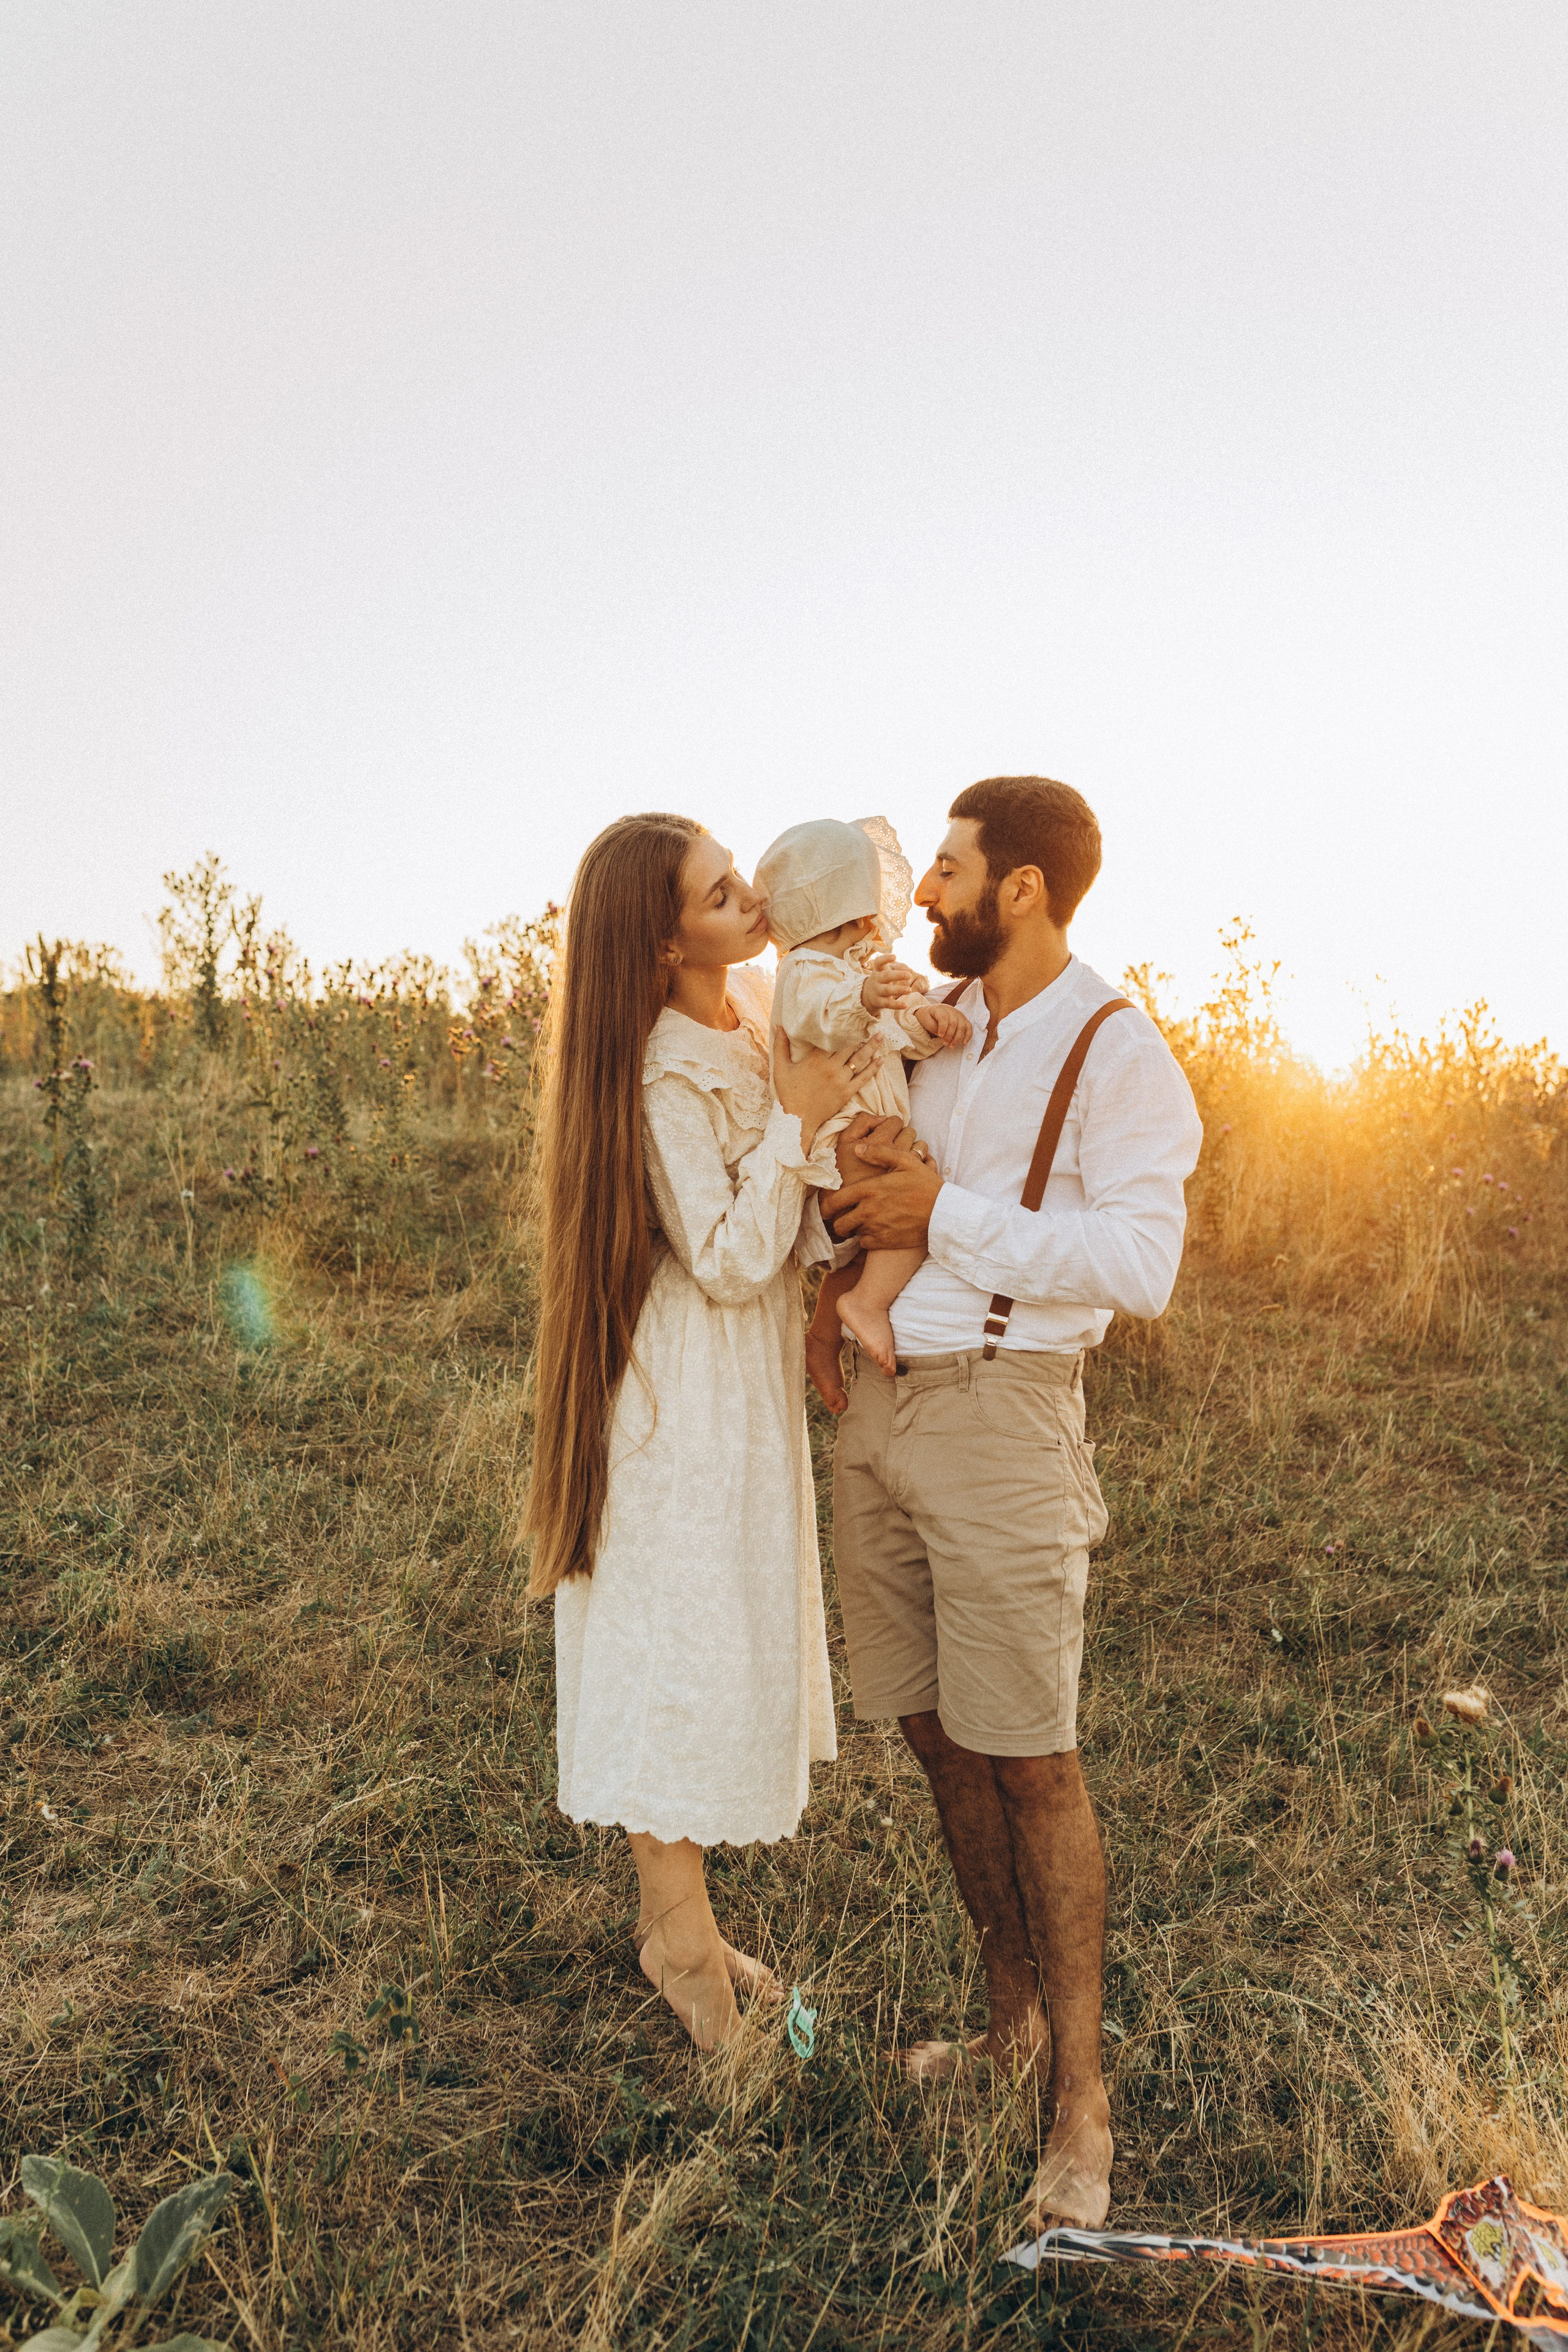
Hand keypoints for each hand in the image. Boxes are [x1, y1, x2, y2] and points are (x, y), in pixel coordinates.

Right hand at [772, 1028, 881, 1154]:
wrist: (797, 1120)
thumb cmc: (788, 1094)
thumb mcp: (780, 1068)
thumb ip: (780, 1046)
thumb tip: (778, 1026)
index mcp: (816, 1059)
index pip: (833, 1039)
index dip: (844, 1028)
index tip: (853, 1018)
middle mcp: (831, 1067)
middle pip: (850, 1047)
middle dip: (861, 1034)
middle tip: (871, 1023)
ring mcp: (841, 1080)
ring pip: (859, 1059)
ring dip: (871, 1047)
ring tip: (881, 1036)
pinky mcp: (847, 1092)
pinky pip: (863, 1078)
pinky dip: (873, 1068)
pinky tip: (881, 1059)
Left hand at [821, 1139, 943, 1249]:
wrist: (943, 1214)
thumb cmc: (926, 1185)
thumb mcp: (906, 1161)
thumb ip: (880, 1152)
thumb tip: (857, 1148)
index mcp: (870, 1189)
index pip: (835, 1200)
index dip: (825, 1205)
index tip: (825, 1207)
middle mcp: (869, 1210)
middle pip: (839, 1223)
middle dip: (838, 1222)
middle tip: (841, 1219)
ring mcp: (876, 1228)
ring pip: (852, 1233)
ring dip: (854, 1229)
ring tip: (859, 1224)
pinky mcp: (885, 1242)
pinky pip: (864, 1244)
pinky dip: (866, 1239)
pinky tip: (873, 1232)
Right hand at [832, 1113, 929, 1188]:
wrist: (849, 1206)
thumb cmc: (845, 1173)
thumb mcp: (844, 1142)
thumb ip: (862, 1123)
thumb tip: (881, 1118)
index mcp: (881, 1142)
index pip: (896, 1121)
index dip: (888, 1126)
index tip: (883, 1134)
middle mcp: (898, 1153)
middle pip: (910, 1132)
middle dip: (901, 1136)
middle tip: (890, 1146)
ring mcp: (910, 1168)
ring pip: (921, 1147)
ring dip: (913, 1148)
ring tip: (901, 1157)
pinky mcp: (916, 1181)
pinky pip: (928, 1163)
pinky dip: (923, 1162)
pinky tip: (911, 1168)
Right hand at [859, 954, 922, 1013]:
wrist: (868, 994)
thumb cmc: (883, 979)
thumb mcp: (888, 971)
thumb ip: (899, 968)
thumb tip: (909, 970)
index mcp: (878, 970)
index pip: (879, 962)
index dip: (886, 959)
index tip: (895, 956)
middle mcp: (876, 979)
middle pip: (885, 976)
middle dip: (897, 975)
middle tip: (909, 975)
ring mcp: (877, 991)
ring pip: (887, 990)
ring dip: (898, 990)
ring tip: (909, 990)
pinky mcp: (878, 1002)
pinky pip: (887, 1003)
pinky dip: (896, 1005)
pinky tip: (905, 1005)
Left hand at [914, 1001, 972, 1048]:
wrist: (934, 1012)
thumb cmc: (929, 1017)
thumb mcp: (927, 1021)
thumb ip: (934, 1027)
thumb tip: (943, 1035)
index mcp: (940, 1009)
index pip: (944, 1017)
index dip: (943, 1027)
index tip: (940, 1036)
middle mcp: (951, 1011)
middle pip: (954, 1023)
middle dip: (949, 1035)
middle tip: (945, 1044)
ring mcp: (959, 1015)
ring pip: (962, 1026)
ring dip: (957, 1038)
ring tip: (951, 1046)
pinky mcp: (964, 1020)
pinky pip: (969, 1027)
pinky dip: (967, 1036)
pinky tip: (963, 1043)